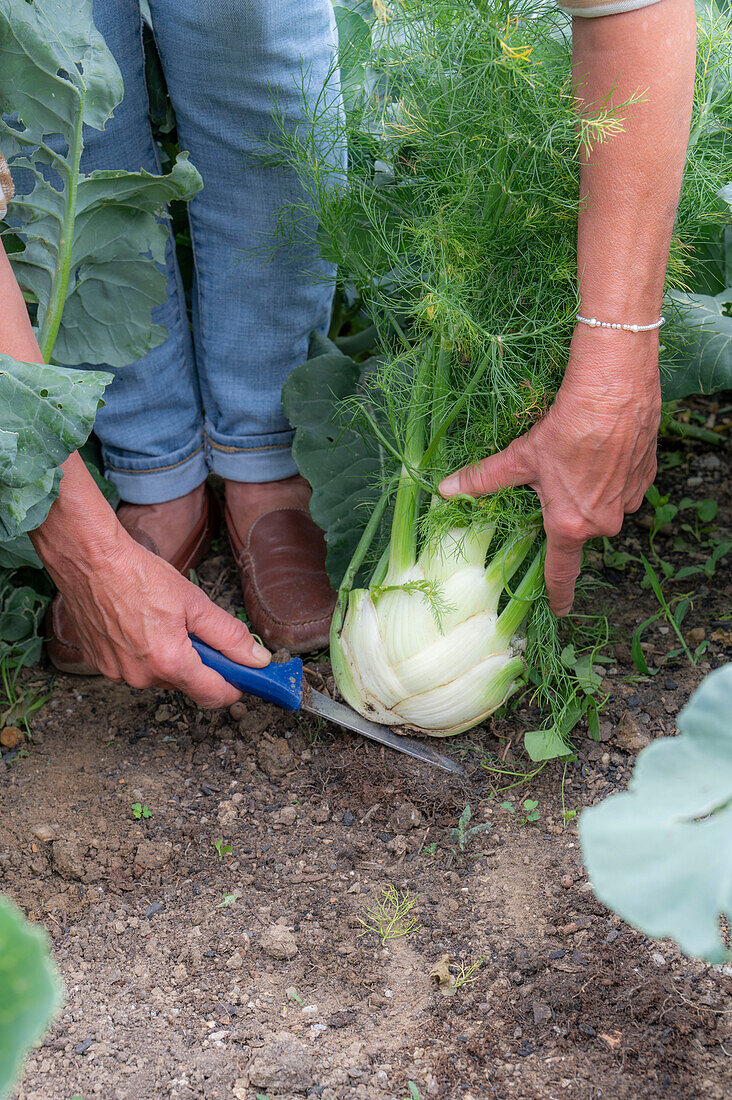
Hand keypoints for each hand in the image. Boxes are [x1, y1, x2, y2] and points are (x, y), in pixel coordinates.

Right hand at [49, 530, 270, 706]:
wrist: (89, 560)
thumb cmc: (138, 575)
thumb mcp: (195, 602)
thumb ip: (229, 635)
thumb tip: (257, 659)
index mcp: (169, 662)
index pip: (213, 695)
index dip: (233, 686)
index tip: (242, 674)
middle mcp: (141, 677)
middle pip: (186, 682)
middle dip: (197, 660)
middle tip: (192, 626)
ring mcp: (117, 673)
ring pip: (159, 674)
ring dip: (168, 655)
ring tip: (159, 619)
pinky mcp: (100, 665)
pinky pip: (133, 667)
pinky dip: (142, 651)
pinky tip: (136, 623)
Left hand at [439, 326, 660, 614]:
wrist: (615, 388)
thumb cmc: (566, 426)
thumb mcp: (520, 457)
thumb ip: (484, 480)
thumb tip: (446, 491)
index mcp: (570, 524)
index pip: (561, 571)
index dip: (558, 594)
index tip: (558, 610)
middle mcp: (604, 521)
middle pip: (580, 529)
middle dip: (568, 514)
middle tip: (557, 485)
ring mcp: (630, 499)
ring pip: (603, 506)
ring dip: (590, 492)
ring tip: (577, 460)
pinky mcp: (647, 476)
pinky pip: (624, 486)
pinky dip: (611, 474)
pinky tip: (600, 450)